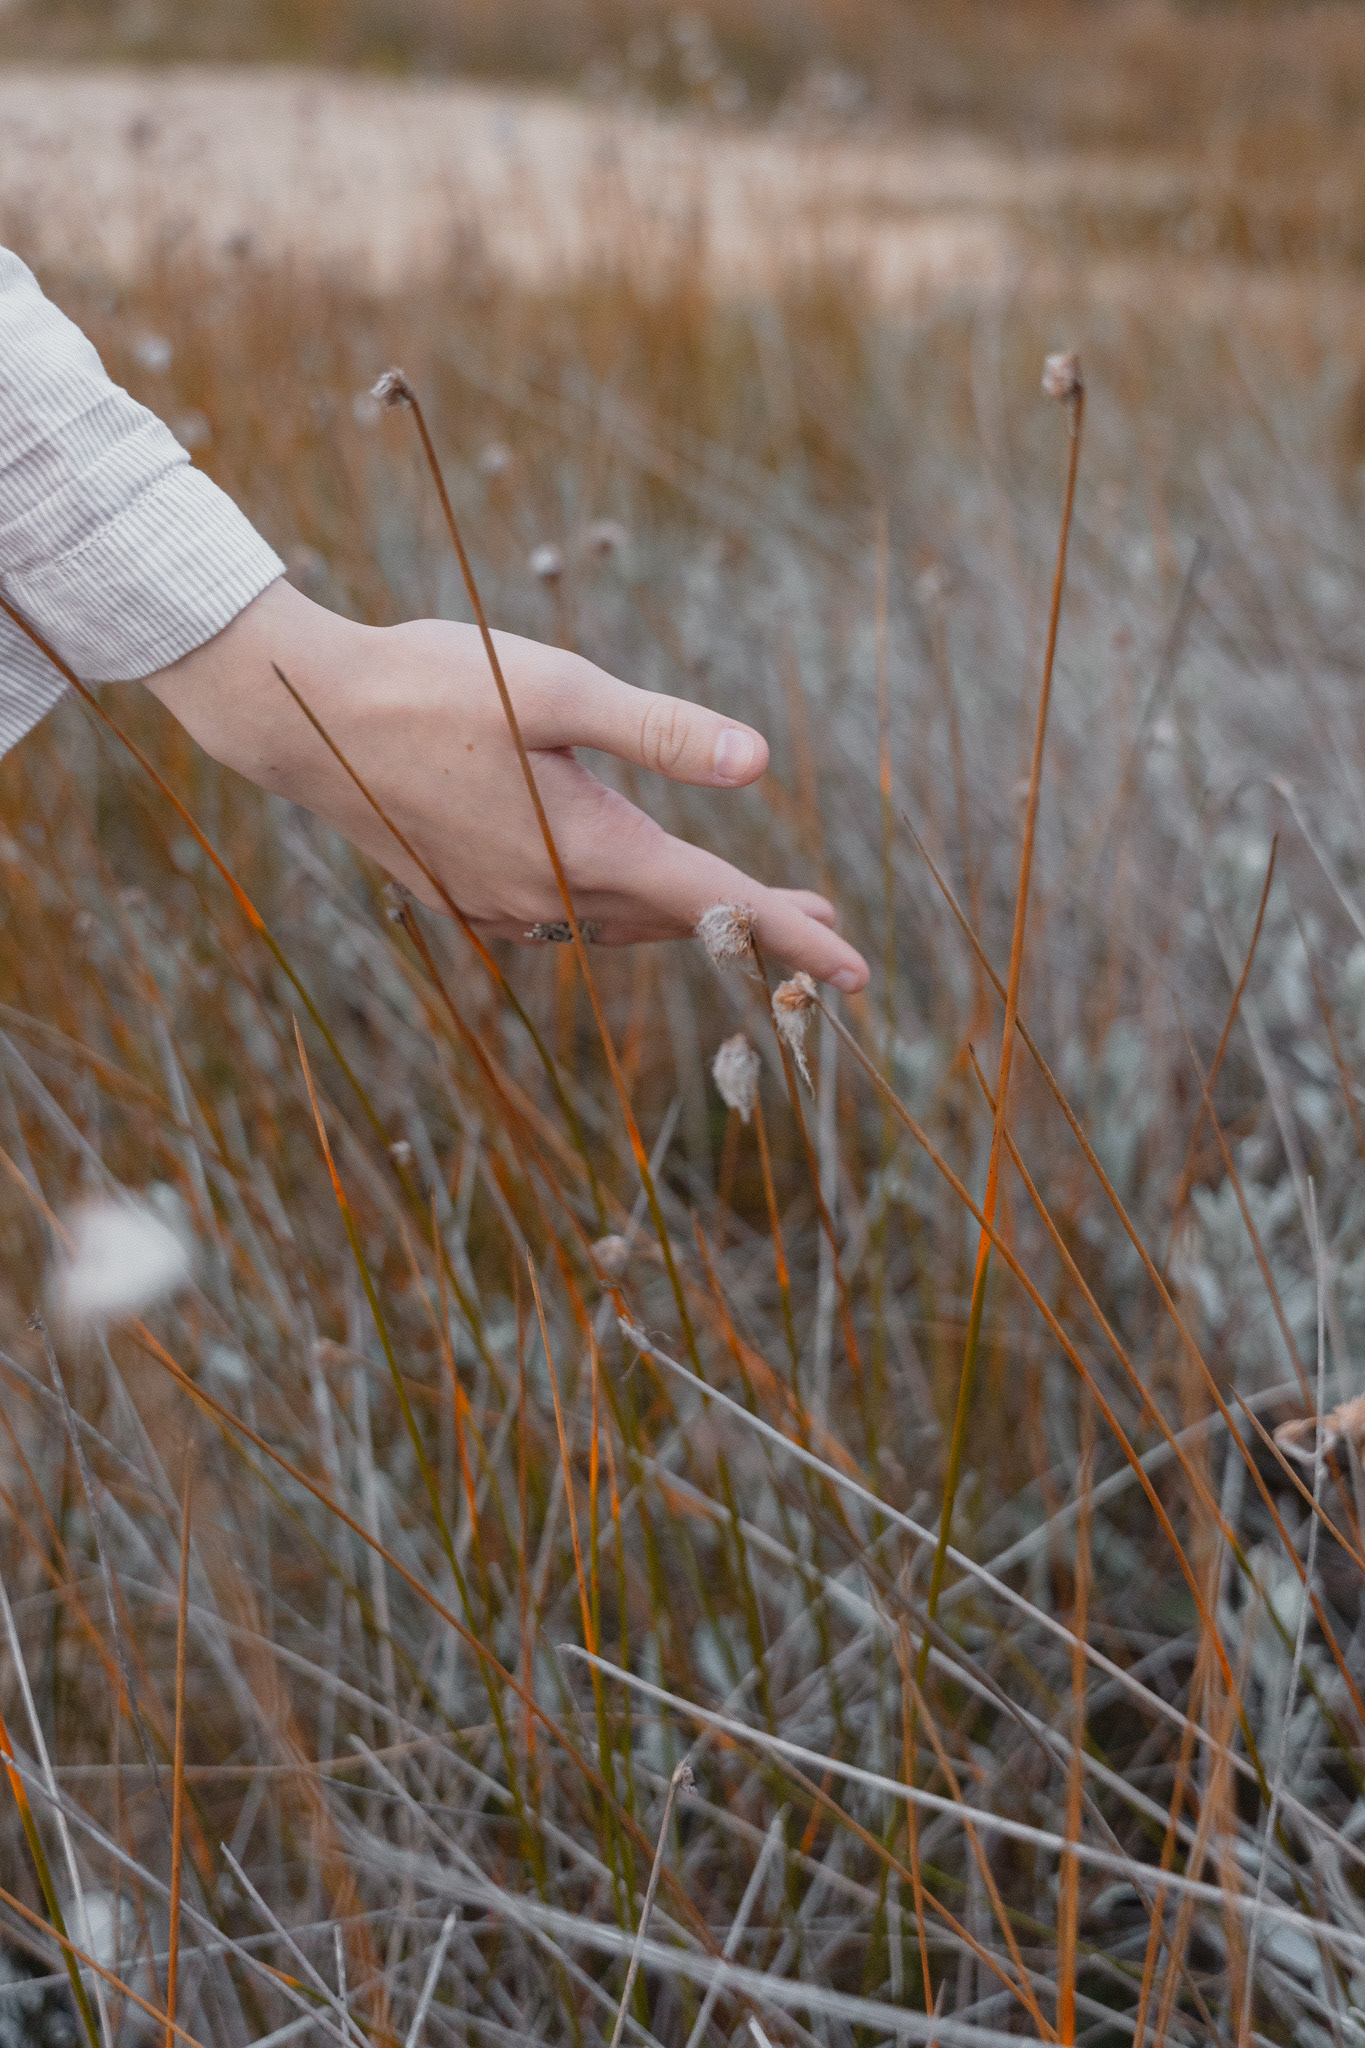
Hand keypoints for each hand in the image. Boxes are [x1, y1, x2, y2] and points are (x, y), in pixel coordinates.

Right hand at [144, 580, 869, 989]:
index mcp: (588, 848)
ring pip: (626, 926)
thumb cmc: (432, 685)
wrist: (306, 719)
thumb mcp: (557, 688)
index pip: (719, 900)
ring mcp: (507, 909)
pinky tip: (635, 893)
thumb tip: (759, 762)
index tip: (859, 971)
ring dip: (691, 920)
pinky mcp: (471, 900)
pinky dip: (626, 914)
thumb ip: (660, 729)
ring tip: (746, 907)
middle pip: (680, 921)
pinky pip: (573, 923)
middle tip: (824, 924)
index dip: (794, 935)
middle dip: (756, 926)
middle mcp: (552, 898)